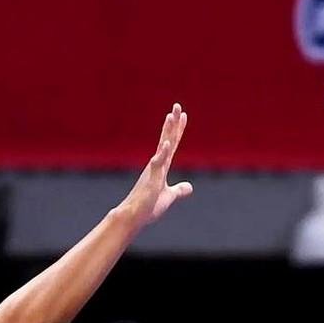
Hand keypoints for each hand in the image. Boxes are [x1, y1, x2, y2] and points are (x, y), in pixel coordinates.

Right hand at [120, 103, 193, 225]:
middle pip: (168, 138)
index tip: (183, 115)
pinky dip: (162, 153)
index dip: (178, 130)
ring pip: (162, 146)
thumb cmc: (148, 207)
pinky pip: (158, 163)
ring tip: (171, 116)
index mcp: (162, 166)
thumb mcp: (169, 196)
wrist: (134, 217)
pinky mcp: (152, 178)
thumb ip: (179, 190)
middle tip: (177, 105)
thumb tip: (189, 187)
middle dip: (173, 123)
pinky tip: (167, 143)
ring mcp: (154, 169)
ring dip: (167, 131)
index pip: (172, 144)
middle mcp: (158, 163)